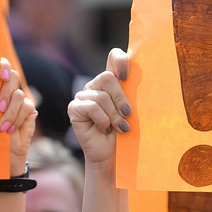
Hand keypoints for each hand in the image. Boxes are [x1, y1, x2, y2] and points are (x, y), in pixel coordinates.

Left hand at [0, 58, 37, 176]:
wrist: (0, 154)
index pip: (2, 67)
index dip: (4, 65)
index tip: (0, 74)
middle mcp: (9, 91)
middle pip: (13, 77)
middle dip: (5, 91)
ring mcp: (20, 101)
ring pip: (19, 95)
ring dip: (10, 112)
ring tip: (1, 126)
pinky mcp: (30, 111)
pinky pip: (27, 107)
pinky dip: (18, 118)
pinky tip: (10, 129)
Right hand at [69, 49, 131, 165]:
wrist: (113, 155)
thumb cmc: (125, 132)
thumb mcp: (133, 111)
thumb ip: (132, 93)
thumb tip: (136, 79)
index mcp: (113, 81)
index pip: (114, 57)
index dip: (120, 60)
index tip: (127, 76)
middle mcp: (96, 85)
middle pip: (107, 77)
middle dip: (121, 98)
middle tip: (128, 115)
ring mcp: (84, 95)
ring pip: (101, 96)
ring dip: (114, 115)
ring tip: (120, 128)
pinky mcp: (74, 108)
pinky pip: (91, 107)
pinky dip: (102, 120)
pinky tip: (104, 129)